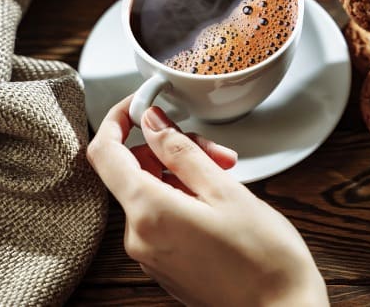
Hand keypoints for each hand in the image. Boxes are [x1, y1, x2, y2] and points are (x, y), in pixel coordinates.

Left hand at [86, 96, 327, 305]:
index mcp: (148, 213)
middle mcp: (138, 237)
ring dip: (183, 174)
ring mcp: (150, 255)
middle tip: (216, 150)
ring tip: (227, 175)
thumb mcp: (225, 190)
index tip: (142, 104)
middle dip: (170, 150)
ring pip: (151, 193)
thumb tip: (152, 121)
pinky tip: (218, 200)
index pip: (105, 153)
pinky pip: (161, 217)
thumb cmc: (264, 259)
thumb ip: (181, 151)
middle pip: (133, 172)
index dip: (118, 120)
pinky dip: (183, 198)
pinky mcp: (165, 264)